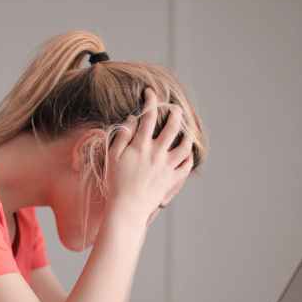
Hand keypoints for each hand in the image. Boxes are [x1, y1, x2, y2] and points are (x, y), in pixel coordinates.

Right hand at [106, 87, 193, 224]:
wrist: (127, 208)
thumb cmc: (115, 183)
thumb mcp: (112, 157)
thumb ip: (122, 136)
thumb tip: (133, 119)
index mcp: (141, 145)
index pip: (149, 116)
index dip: (151, 101)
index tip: (150, 93)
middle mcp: (157, 153)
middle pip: (173, 126)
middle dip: (175, 112)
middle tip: (174, 108)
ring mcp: (167, 166)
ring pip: (185, 145)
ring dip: (187, 134)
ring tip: (185, 129)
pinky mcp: (172, 179)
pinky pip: (186, 165)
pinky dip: (189, 156)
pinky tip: (187, 152)